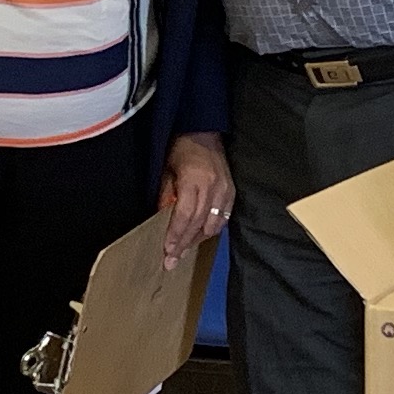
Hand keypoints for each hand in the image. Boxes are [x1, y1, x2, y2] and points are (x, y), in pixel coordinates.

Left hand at [159, 133, 233, 265]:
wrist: (204, 131)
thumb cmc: (181, 148)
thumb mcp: (167, 170)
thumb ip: (166, 195)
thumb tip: (161, 220)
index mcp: (194, 179)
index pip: (185, 215)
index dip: (176, 235)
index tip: (168, 252)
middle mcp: (212, 186)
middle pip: (198, 224)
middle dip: (184, 244)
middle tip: (172, 262)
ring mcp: (225, 190)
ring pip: (212, 225)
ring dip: (197, 239)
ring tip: (183, 250)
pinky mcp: (232, 192)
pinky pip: (223, 218)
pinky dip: (210, 229)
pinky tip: (199, 236)